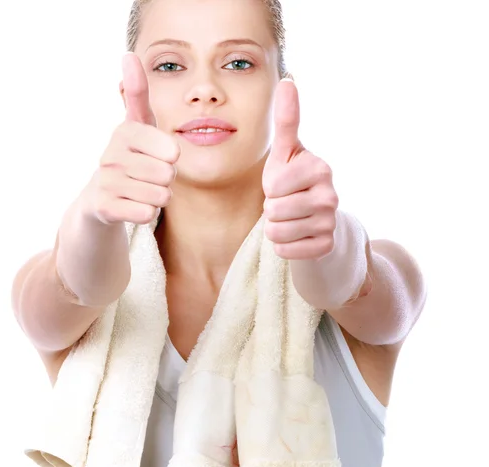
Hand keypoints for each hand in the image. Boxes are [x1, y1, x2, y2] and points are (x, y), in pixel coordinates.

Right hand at [86, 53, 180, 225]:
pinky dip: (147, 213)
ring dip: (158, 198)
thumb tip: (128, 54)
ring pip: (158, 195)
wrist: (100, 199)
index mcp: (125, 132)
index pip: (169, 149)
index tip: (164, 156)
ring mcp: (106, 181)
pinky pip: (144, 213)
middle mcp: (111, 154)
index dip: (172, 157)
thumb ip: (138, 94)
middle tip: (150, 177)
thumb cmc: (130, 159)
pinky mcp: (104, 207)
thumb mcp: (138, 126)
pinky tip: (135, 206)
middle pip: (167, 174)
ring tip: (143, 191)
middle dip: (166, 180)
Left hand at [262, 80, 338, 259]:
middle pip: (273, 210)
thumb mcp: (286, 153)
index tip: (284, 184)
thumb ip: (287, 120)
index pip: (273, 186)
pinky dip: (283, 247)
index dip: (270, 188)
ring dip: (275, 229)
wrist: (314, 220)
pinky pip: (285, 251)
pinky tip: (296, 237)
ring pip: (277, 232)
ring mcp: (330, 223)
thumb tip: (288, 80)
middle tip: (286, 204)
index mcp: (320, 168)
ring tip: (290, 219)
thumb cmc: (293, 183)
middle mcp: (331, 195)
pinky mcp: (325, 247)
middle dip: (271, 210)